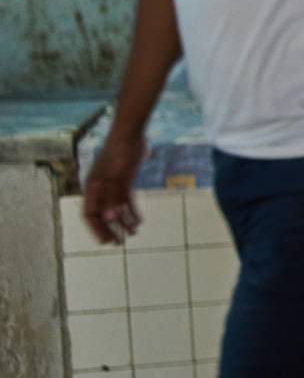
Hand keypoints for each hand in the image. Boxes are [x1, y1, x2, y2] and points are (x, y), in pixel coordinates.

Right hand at [83, 130, 145, 245]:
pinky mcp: (124, 180)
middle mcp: (100, 189)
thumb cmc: (119, 154)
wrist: (130, 134)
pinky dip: (131, 210)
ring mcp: (112, 185)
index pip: (90, 214)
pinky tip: (139, 221)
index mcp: (92, 188)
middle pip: (103, 214)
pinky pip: (126, 200)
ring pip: (116, 208)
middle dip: (110, 229)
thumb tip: (109, 218)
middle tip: (118, 244)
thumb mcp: (116, 178)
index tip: (105, 242)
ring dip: (123, 222)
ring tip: (132, 234)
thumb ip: (112, 197)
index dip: (97, 229)